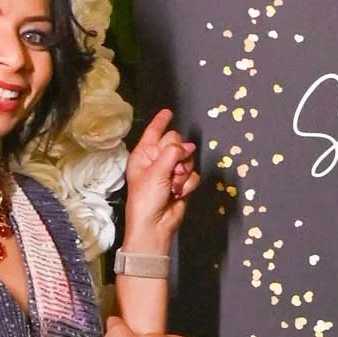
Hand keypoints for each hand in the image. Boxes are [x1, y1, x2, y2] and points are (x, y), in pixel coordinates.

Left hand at [121, 108, 198, 254]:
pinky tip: (179, 193)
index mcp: (144, 154)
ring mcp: (171, 172)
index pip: (153, 132)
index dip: (161, 122)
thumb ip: (173, 153)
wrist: (155, 224)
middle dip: (179, 155)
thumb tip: (189, 145)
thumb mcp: (156, 171)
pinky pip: (193, 175)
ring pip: (188, 160)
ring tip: (174, 185)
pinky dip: (188, 185)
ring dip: (183, 173)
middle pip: (177, 143)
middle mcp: (157, 160)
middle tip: (174, 168)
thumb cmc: (146, 198)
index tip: (169, 112)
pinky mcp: (183, 184)